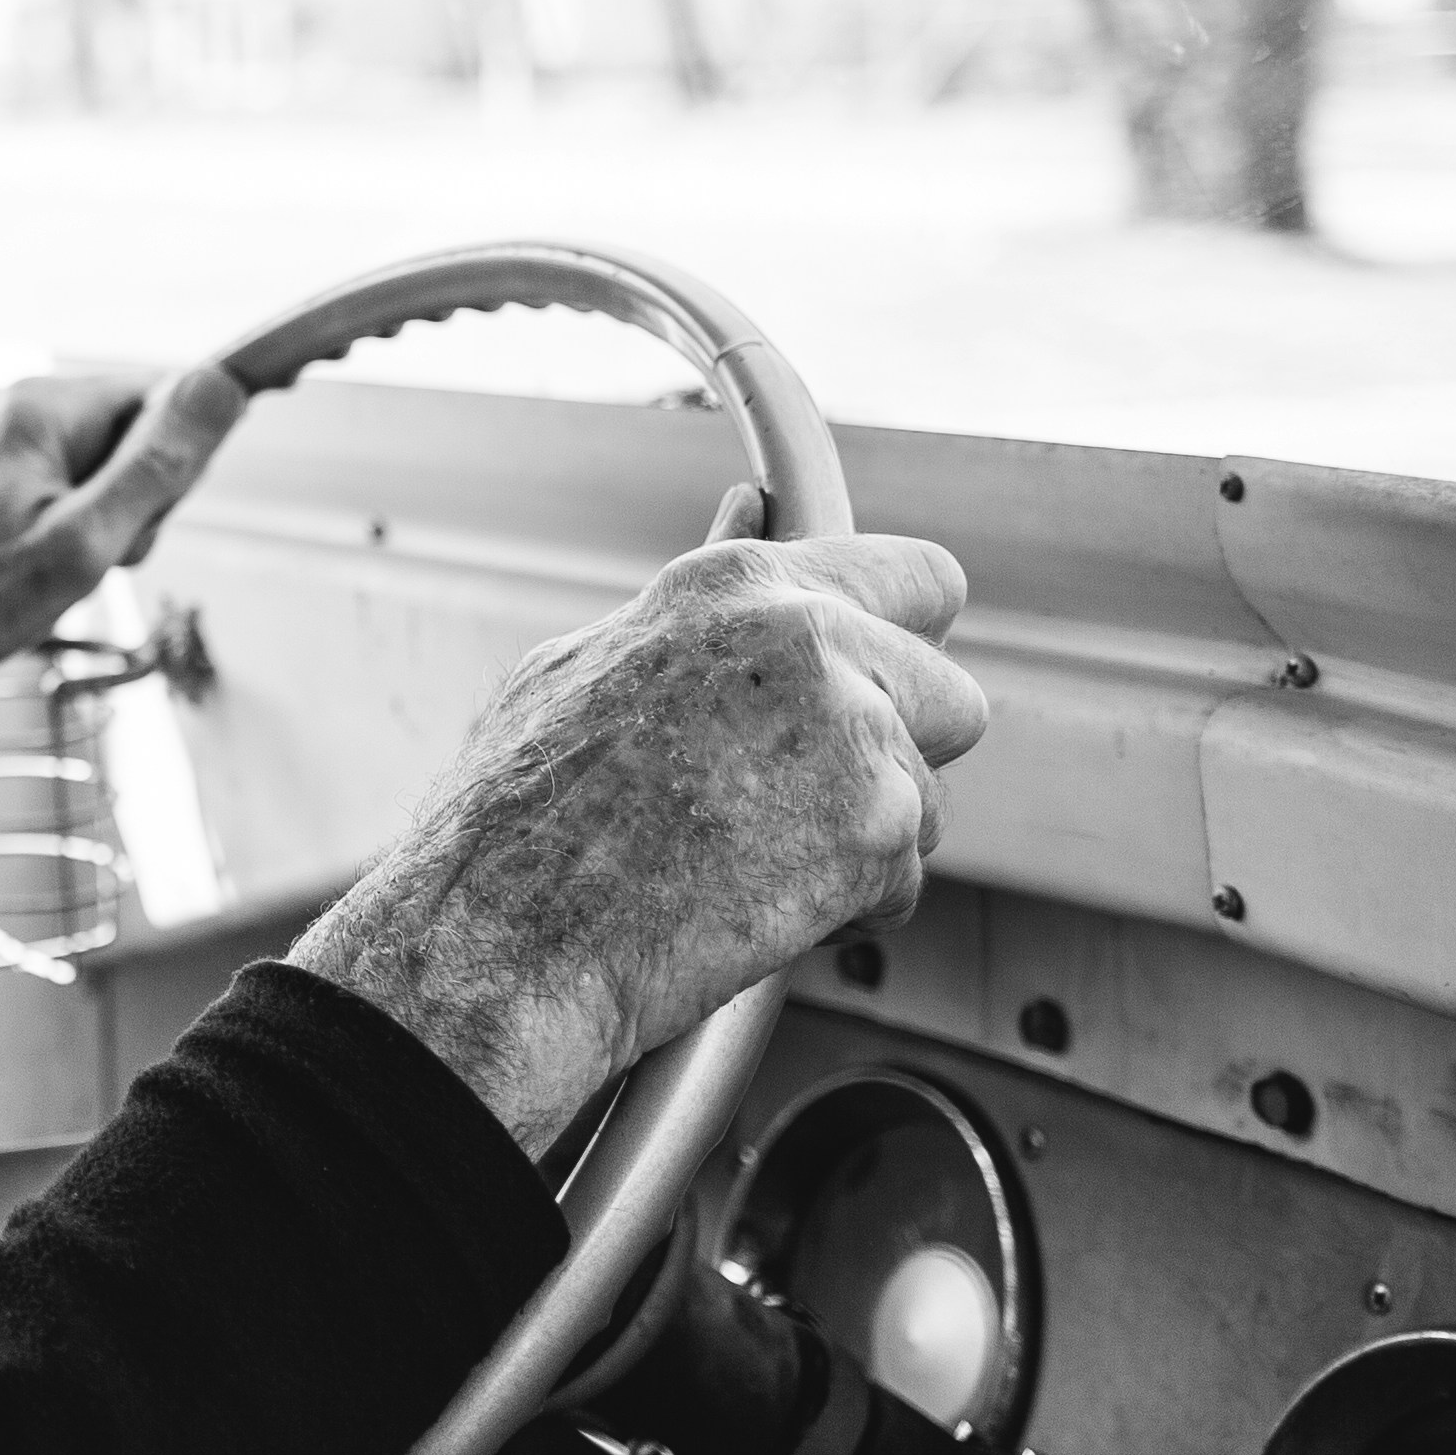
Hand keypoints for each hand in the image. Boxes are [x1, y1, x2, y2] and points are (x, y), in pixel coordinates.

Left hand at [0, 362, 247, 851]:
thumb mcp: (87, 542)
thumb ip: (158, 464)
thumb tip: (221, 384)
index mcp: (36, 405)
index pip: (158, 400)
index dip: (171, 468)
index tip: (139, 526)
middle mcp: (6, 403)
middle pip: (125, 432)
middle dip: (130, 501)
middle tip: (88, 560)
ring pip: (91, 465)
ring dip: (96, 521)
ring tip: (52, 572)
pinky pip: (51, 484)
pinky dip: (60, 527)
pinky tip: (28, 569)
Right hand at [289, 514, 988, 1153]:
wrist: (507, 939)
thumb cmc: (516, 815)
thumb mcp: (587, 665)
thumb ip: (703, 603)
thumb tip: (754, 515)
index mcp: (739, 585)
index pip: (917, 579)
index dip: (903, 635)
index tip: (882, 673)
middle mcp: (811, 639)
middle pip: (948, 697)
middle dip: (894, 752)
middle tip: (795, 795)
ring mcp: (855, 736)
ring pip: (927, 802)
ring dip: (862, 839)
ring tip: (747, 861)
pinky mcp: (876, 837)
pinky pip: (902, 882)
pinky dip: (844, 910)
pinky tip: (752, 908)